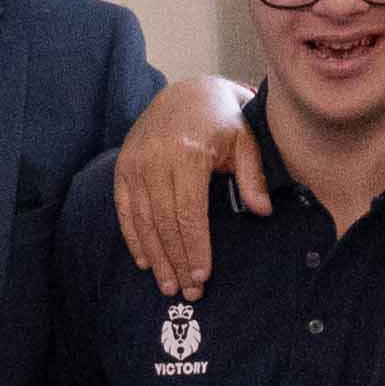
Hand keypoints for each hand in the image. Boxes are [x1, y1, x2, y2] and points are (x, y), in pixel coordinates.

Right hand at [112, 74, 256, 293]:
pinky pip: (125, 210)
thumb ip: (252, 175)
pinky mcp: (123, 167)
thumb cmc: (222, 119)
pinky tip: (146, 261)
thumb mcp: (245, 139)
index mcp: (187, 153)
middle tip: (187, 292)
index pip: (189, 212)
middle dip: (176, 261)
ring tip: (168, 285)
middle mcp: (155, 159)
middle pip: (165, 223)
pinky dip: (134, 238)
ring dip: (156, 257)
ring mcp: (135, 164)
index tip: (203, 276)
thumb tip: (262, 211)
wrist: (186, 93)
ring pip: (143, 221)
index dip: (195, 247)